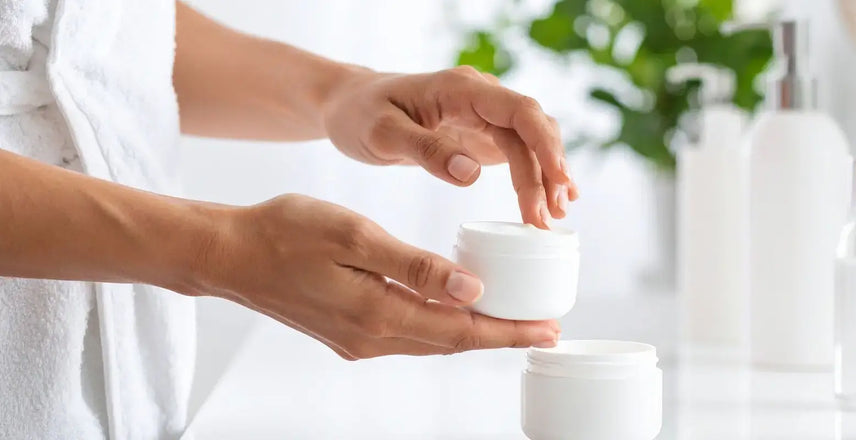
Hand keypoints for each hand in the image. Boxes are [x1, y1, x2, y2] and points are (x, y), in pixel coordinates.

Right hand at [200, 194, 560, 358]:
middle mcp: (372, 338)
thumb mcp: (356, 236)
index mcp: (378, 315)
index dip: (508, 332)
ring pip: (431, 341)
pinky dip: (439, 326)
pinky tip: (454, 309)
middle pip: (452, 344)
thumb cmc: (286, 232)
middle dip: (501, 336)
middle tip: (544, 329)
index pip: (461, 332)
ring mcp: (357, 341)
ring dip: (472, 333)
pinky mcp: (347, 333)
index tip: (547, 331)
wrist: (227, 255)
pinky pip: (408, 335)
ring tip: (511, 320)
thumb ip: (415, 266)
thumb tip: (471, 290)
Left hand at [322, 66, 578, 228]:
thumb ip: (426, 150)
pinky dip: (539, 175)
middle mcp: (482, 97)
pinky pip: (521, 152)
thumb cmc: (361, 114)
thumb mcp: (382, 133)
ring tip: (551, 219)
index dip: (544, 145)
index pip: (520, 111)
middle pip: (532, 131)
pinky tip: (555, 200)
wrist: (351, 104)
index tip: (557, 180)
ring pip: (532, 143)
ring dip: (547, 179)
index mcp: (462, 89)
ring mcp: (486, 116)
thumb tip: (472, 174)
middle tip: (546, 220)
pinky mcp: (483, 135)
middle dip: (547, 174)